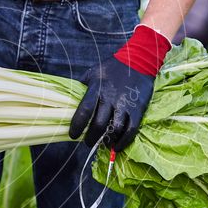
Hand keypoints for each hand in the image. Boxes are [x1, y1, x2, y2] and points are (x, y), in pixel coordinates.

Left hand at [69, 25, 171, 150]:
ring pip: (115, 130)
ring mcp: (125, 105)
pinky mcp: (138, 109)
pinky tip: (117, 146)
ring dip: (107, 141)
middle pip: (99, 124)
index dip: (77, 126)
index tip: (72, 135)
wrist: (138, 61)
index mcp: (97, 89)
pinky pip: (131, 130)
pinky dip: (124, 141)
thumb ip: (82, 85)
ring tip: (102, 144)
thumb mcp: (93, 72)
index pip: (84, 111)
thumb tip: (69, 98)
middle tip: (87, 142)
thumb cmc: (112, 67)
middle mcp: (110, 98)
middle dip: (91, 138)